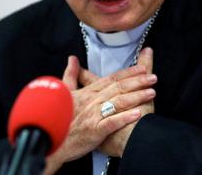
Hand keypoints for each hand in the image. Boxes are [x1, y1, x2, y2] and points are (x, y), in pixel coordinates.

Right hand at [44, 55, 156, 173]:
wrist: (48, 141)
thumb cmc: (57, 119)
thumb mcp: (63, 93)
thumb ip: (70, 75)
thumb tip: (72, 59)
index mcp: (87, 92)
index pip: (111, 79)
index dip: (128, 72)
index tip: (142, 68)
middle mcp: (92, 101)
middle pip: (118, 88)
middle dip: (138, 81)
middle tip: (153, 78)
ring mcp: (93, 115)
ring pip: (118, 102)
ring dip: (137, 96)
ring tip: (152, 92)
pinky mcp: (94, 131)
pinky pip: (112, 122)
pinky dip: (125, 117)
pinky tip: (138, 113)